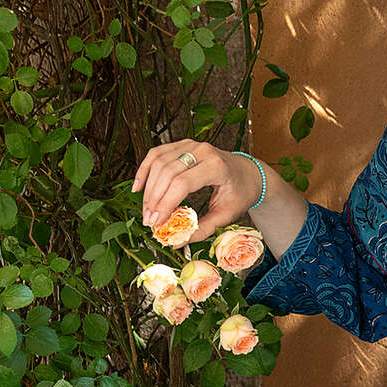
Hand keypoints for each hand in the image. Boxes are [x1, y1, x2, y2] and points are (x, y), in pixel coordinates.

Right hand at [132, 140, 264, 245]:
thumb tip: (178, 242)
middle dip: (154, 199)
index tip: (156, 223)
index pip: (182, 183)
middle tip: (149, 221)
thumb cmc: (240, 193)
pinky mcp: (181, 145)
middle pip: (167, 172)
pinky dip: (145, 171)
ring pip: (158, 163)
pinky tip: (138, 188)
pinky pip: (156, 155)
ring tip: (146, 211)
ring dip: (148, 188)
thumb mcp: (227, 215)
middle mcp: (202, 150)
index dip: (166, 203)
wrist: (248, 173)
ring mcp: (190, 144)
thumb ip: (203, 229)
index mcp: (216, 166)